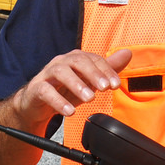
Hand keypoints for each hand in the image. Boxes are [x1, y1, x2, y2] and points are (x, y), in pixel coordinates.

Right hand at [12, 48, 131, 125]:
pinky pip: (46, 91)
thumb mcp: (89, 81)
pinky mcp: (37, 88)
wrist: (37, 103)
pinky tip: (69, 111)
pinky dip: (58, 101)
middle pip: (77, 61)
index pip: (93, 59)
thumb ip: (107, 68)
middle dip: (93, 73)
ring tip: (89, 99)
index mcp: (75, 59)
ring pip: (61, 72)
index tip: (116, 85)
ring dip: (77, 85)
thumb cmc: (65, 90)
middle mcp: (61, 62)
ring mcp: (47, 74)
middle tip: (104, 88)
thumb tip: (127, 53)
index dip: (106, 70)